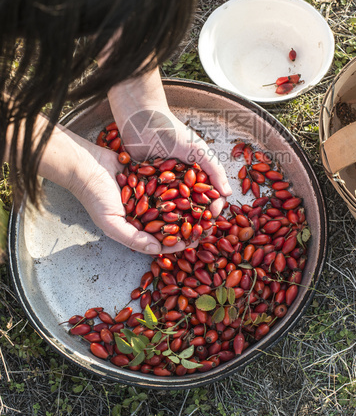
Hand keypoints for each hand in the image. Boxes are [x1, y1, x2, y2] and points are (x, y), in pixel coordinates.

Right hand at [66, 136, 198, 254]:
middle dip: (188, 225)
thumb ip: (133, 239)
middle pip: (171, 222)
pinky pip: (169, 182)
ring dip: (190, 204)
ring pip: (174, 202)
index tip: (193, 243)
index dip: (177, 242)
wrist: (88, 164)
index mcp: (135, 227)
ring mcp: (148, 194)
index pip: (160, 240)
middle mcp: (144, 212)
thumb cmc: (95, 197)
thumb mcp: (111, 223)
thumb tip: (156, 251)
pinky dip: (182, 184)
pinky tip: (198, 184)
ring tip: (208, 206)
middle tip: (207, 226)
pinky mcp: (151, 176)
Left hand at [107, 68, 231, 218]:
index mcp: (196, 172)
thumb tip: (228, 194)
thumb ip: (215, 169)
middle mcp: (180, 180)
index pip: (208, 195)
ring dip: (175, 222)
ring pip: (171, 208)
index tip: (211, 218)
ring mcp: (161, 184)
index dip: (212, 208)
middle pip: (190, 205)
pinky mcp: (143, 185)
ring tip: (177, 235)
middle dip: (194, 220)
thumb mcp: (198, 149)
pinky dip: (154, 214)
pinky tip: (156, 226)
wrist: (141, 120)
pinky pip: (151, 203)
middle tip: (196, 233)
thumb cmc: (172, 131)